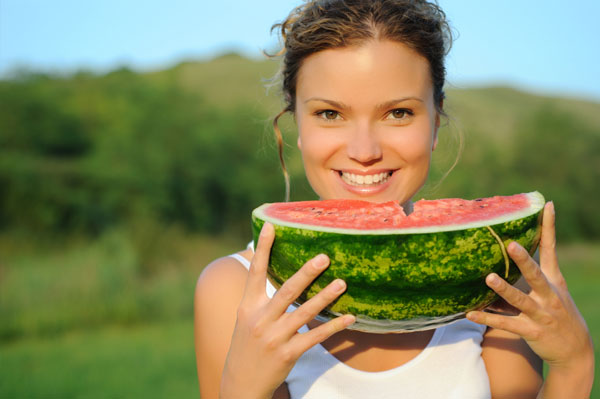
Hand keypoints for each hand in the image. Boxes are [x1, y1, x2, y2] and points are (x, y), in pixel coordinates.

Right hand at [220, 222, 354, 398]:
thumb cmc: (247, 345)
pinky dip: (333, 326)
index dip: (262, 248)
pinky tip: (349, 317)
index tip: (271, 226)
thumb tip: (276, 271)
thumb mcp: (247, 318)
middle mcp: (260, 319)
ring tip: (342, 283)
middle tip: (324, 257)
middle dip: (306, 273)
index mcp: (248, 306)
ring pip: (304, 312)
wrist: (241, 384)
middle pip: (286, 291)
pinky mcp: (288, 353)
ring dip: (325, 297)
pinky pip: (315, 336)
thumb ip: (260, 297)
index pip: (255, 272)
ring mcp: (274, 337)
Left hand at [467, 202, 593, 395]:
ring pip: (520, 300)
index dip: (550, 228)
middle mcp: (549, 296)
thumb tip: (503, 259)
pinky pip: (506, 324)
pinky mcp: (532, 331)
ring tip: (488, 277)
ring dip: (504, 290)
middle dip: (524, 261)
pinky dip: (487, 318)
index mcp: (554, 281)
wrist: (575, 352)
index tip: (548, 206)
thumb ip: (528, 277)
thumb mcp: (550, 293)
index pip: (552, 250)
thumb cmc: (556, 315)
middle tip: (511, 245)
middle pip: (536, 275)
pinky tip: (469, 313)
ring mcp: (541, 315)